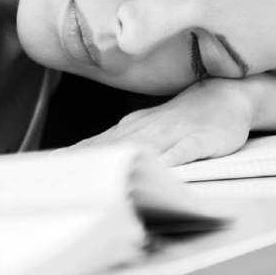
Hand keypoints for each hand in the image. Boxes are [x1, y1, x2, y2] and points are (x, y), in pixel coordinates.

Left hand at [69, 78, 253, 165]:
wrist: (225, 95)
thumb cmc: (183, 118)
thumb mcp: (146, 128)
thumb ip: (121, 142)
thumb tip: (90, 158)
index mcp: (132, 129)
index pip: (97, 144)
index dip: (75, 156)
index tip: (50, 167)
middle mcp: (147, 130)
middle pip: (113, 148)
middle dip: (88, 162)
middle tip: (64, 177)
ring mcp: (173, 135)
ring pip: (143, 150)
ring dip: (121, 163)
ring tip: (100, 179)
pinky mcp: (199, 140)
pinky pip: (182, 152)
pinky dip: (168, 162)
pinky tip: (158, 172)